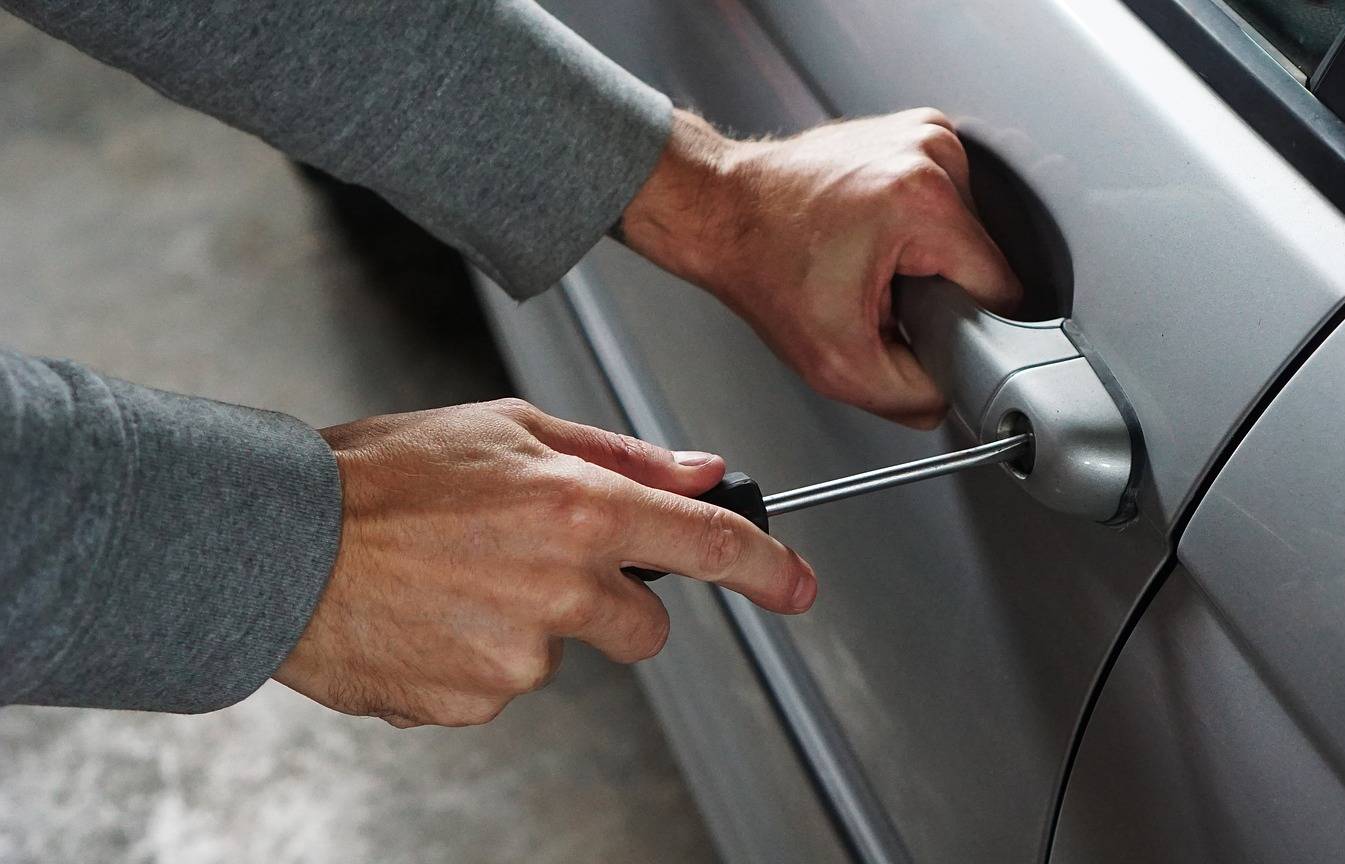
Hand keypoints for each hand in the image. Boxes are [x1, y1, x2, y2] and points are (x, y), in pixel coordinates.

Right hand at [273, 398, 815, 727]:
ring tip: (453, 579)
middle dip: (612, 604)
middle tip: (534, 563)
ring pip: (563, 654)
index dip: (768, 569)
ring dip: (527, 625)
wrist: (273, 544)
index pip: (708, 546)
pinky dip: (474, 658)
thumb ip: (619, 455)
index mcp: (578, 508)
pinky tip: (428, 615)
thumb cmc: (380, 476)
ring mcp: (518, 655)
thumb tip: (701, 473)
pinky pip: (502, 686)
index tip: (798, 586)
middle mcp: (560, 586)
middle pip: (644, 626)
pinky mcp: (474, 703)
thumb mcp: (508, 428)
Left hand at [617, 108, 1021, 428]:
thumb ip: (912, 397)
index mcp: (924, 201)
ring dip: (931, 258)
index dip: (966, 324)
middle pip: (983, 258)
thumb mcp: (838, 364)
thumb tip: (952, 395)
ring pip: (969, 231)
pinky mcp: (916, 131)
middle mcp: (932, 153)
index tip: (921, 324)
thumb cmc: (763, 266)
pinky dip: (920, 227)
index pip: (1001, 288)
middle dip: (942, 288)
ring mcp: (925, 133)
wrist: (720, 210)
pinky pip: (948, 202)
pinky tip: (876, 234)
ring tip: (874, 261)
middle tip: (882, 294)